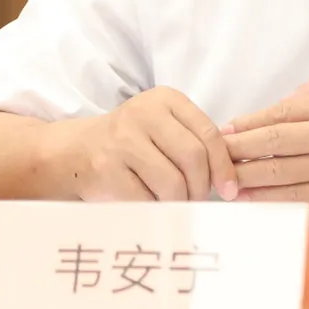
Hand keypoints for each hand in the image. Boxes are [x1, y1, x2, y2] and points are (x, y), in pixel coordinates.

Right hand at [74, 87, 237, 202]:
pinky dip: (155, 210)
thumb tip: (231, 175)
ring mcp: (122, 141)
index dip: (224, 166)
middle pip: (193, 158)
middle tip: (198, 199)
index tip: (229, 189)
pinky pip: (146, 200)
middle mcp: (143, 114)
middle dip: (202, 186)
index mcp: (166, 99)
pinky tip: (152, 205)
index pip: (208, 134)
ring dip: (180, 202)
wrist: (76, 151)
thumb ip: (195, 139)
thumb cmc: (132, 142)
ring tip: (175, 203)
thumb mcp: (164, 126)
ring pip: (172, 183)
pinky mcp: (106, 169)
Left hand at [222, 79, 308, 219]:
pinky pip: (297, 197)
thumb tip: (278, 108)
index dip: (248, 124)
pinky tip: (250, 199)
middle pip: (272, 143)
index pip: (279, 114)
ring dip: (246, 178)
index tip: (225, 132)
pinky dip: (269, 199)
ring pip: (279, 174)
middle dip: (238, 150)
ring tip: (222, 181)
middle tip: (214, 156)